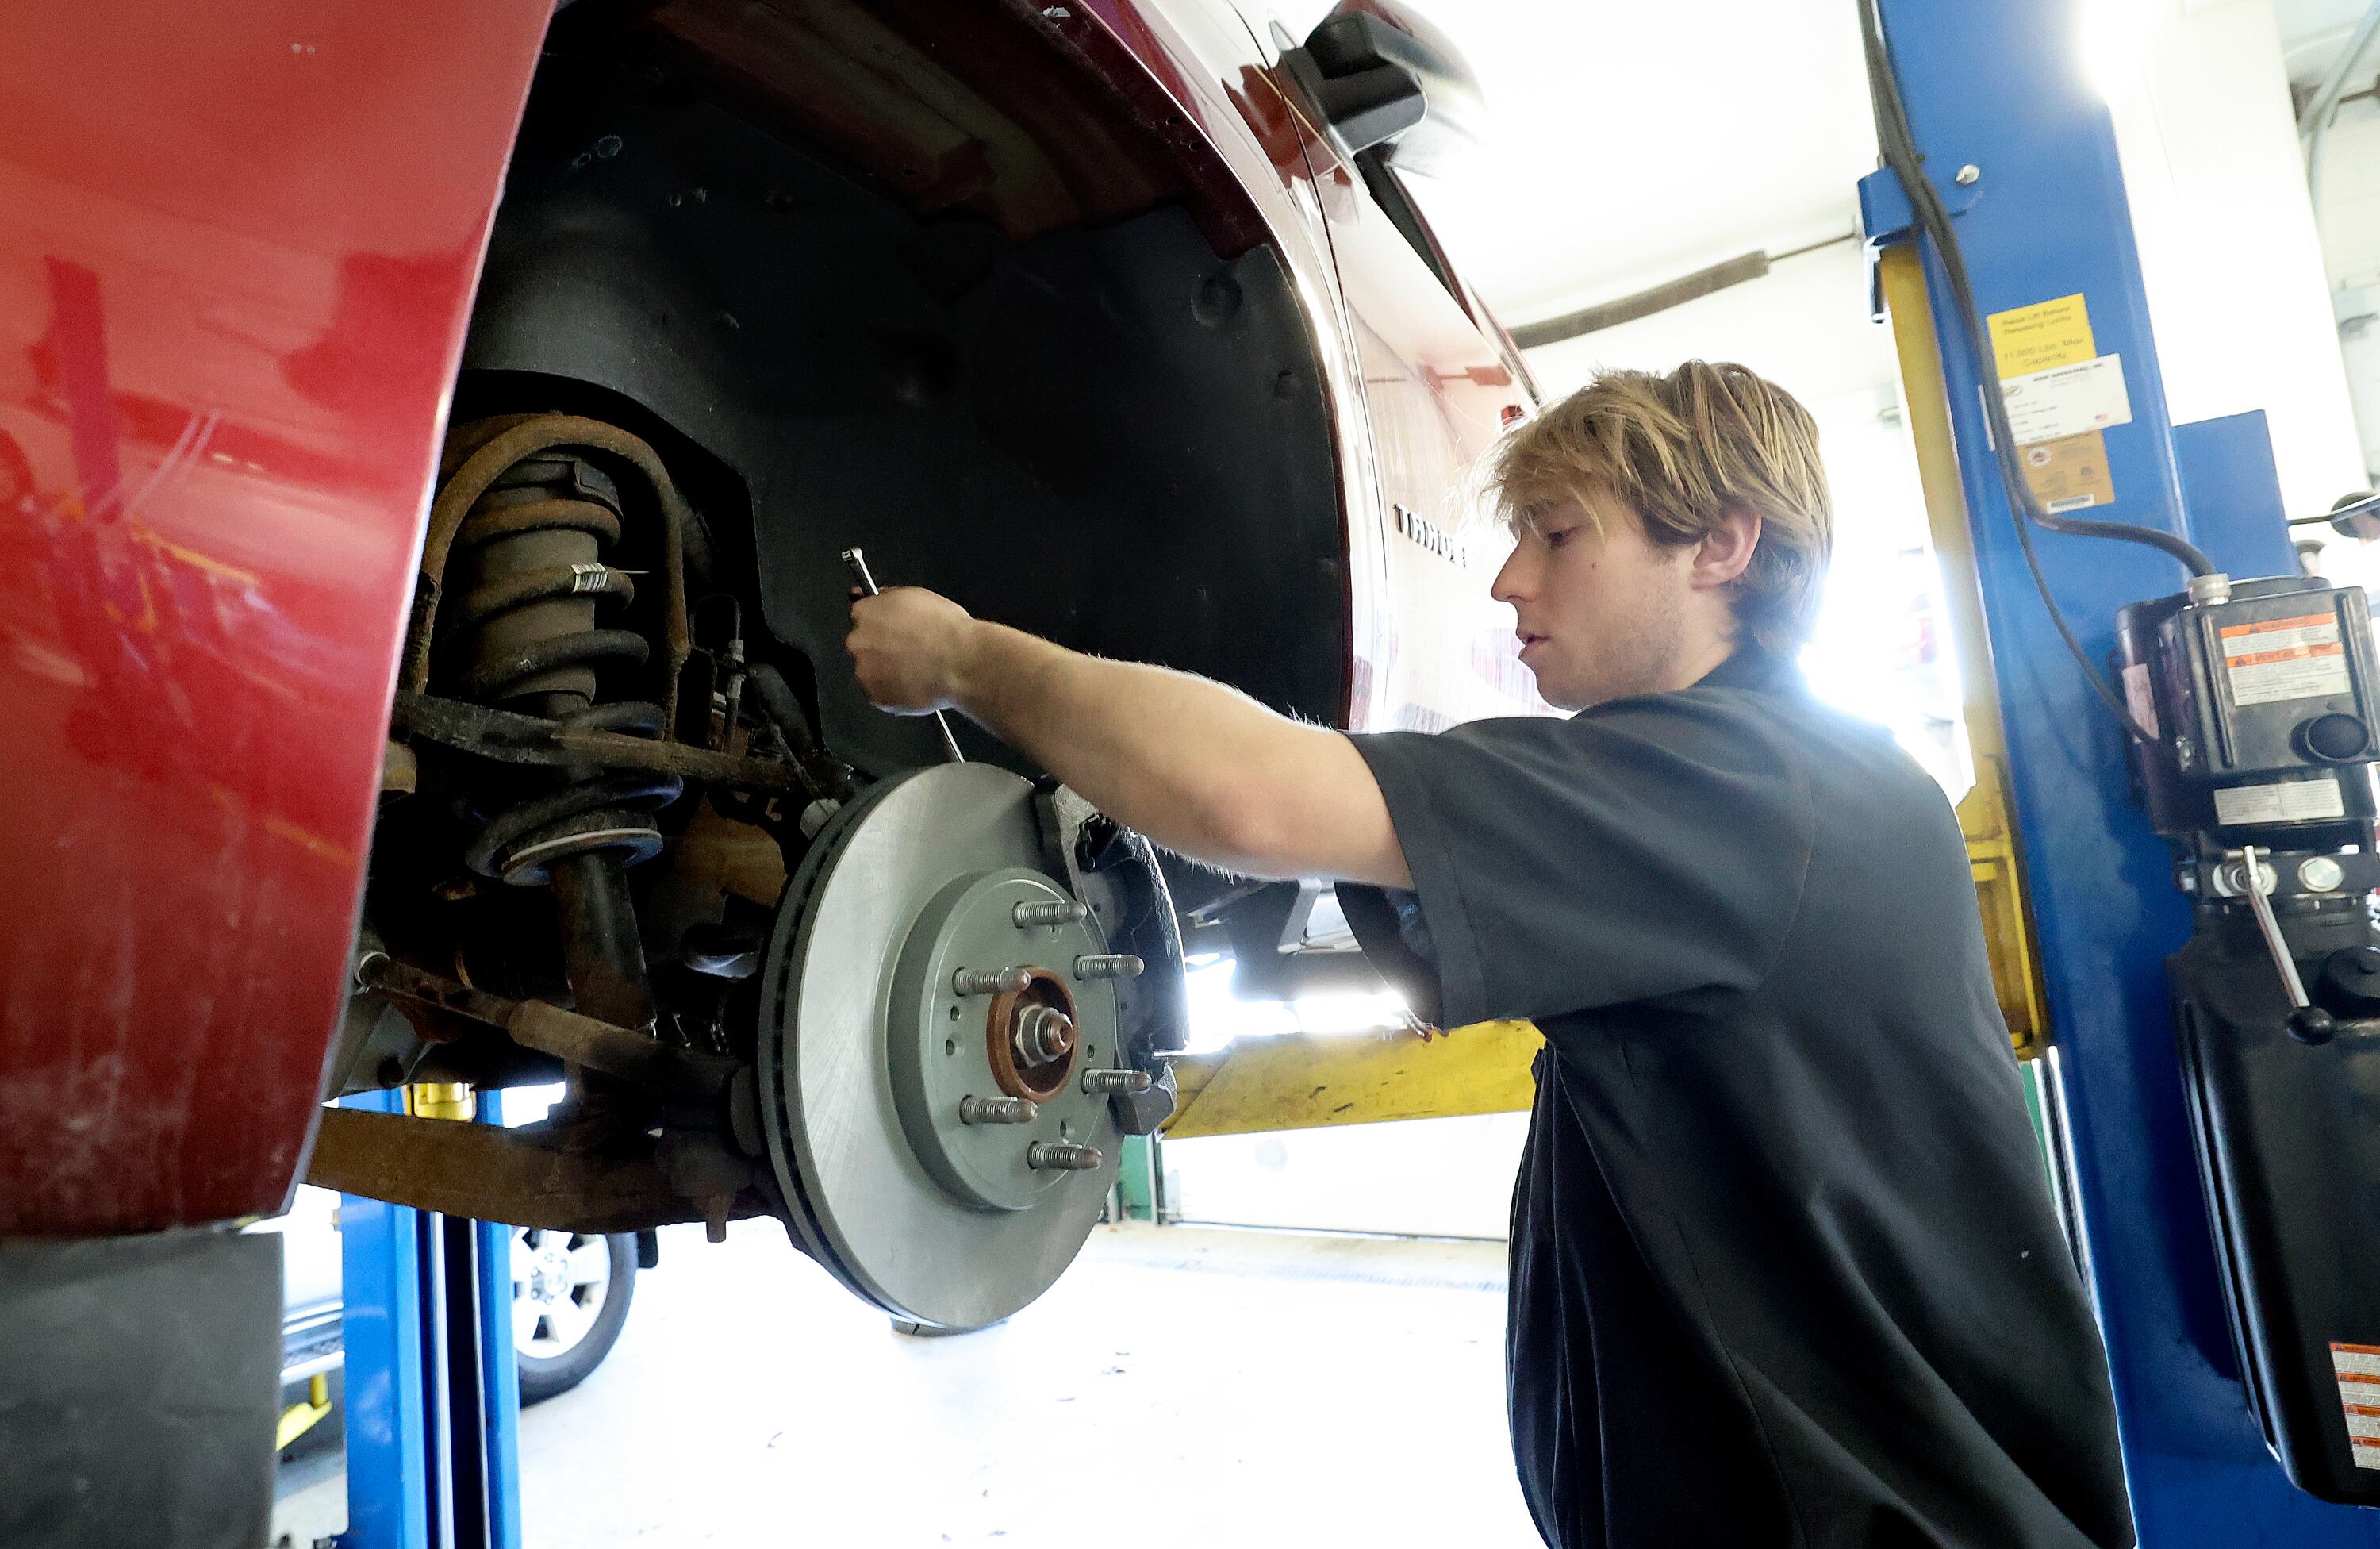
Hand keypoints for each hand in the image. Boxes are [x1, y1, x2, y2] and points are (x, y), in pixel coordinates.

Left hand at [847, 586, 976, 712]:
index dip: (879, 623)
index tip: (890, 629)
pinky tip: (913, 685)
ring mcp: (864, 671)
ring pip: (869, 671)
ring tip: (914, 671)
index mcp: (866, 612)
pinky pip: (879, 694)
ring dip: (885, 671)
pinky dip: (892, 691)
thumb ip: (891, 598)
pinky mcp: (874, 696)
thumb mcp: (919, 596)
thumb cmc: (947, 631)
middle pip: (861, 644)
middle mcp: (858, 641)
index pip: (861, 615)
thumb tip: (883, 598)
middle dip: (879, 648)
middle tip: (907, 652)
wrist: (961, 664)